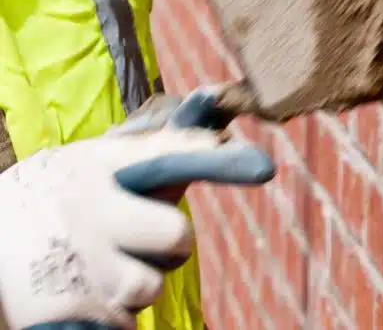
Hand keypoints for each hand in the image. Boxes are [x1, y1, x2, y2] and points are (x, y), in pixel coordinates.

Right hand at [0, 88, 274, 328]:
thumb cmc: (59, 196)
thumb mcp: (94, 162)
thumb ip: (155, 149)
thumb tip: (222, 130)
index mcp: (100, 167)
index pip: (170, 156)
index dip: (218, 161)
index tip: (265, 167)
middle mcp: (89, 212)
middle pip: (177, 238)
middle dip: (169, 243)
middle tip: (133, 235)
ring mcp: (75, 264)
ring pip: (149, 287)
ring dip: (134, 281)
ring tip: (95, 264)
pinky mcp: (61, 311)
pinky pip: (121, 322)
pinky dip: (107, 312)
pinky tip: (77, 289)